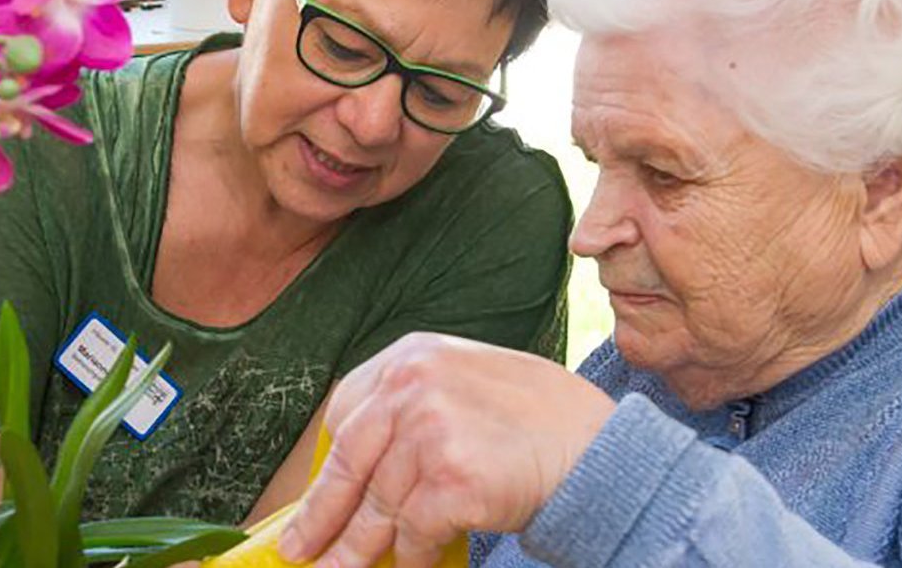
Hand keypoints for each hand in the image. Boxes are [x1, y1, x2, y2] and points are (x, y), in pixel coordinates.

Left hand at [277, 334, 615, 567]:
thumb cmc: (542, 421)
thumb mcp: (469, 384)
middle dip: (321, 514)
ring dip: (359, 549)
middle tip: (300, 548)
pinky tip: (412, 567)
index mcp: (413, 355)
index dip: (331, 462)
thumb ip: (415, 411)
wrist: (601, 447)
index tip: (316, 495)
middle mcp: (414, 385)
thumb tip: (367, 473)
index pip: (347, 412)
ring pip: (377, 507)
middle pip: (348, 463)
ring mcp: (430, 430)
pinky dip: (410, 558)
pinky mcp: (450, 479)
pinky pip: (412, 534)